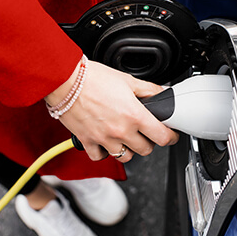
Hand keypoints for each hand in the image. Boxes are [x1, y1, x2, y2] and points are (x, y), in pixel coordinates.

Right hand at [45, 59, 178, 161]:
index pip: (162, 137)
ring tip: (126, 138)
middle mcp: (121, 131)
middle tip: (146, 133)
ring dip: (129, 149)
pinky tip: (106, 143)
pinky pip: (100, 157)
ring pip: (126, 157)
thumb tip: (162, 93)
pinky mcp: (88, 141)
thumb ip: (148, 90)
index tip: (170, 135)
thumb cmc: (93, 78)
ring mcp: (104, 139)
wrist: (65, 80)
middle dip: (149, 142)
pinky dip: (104, 153)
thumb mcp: (128, 80)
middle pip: (146, 150)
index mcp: (134, 115)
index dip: (170, 137)